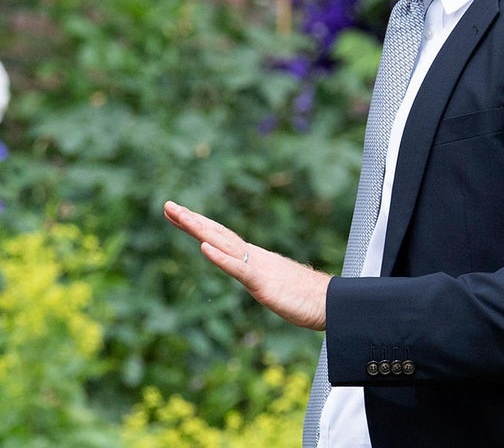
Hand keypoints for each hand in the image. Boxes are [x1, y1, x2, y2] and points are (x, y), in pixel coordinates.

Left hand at [163, 201, 330, 330]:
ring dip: (200, 230)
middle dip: (191, 220)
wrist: (331, 303)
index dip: (198, 224)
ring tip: (180, 216)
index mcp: (254, 258)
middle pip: (218, 234)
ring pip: (224, 244)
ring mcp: (258, 267)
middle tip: (168, 205)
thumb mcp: (275, 286)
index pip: (221, 237)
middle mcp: (254, 256)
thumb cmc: (306, 297)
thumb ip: (262, 277)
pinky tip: (204, 248)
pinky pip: (238, 268)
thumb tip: (255, 276)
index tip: (176, 213)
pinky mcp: (263, 283)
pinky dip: (220, 257)